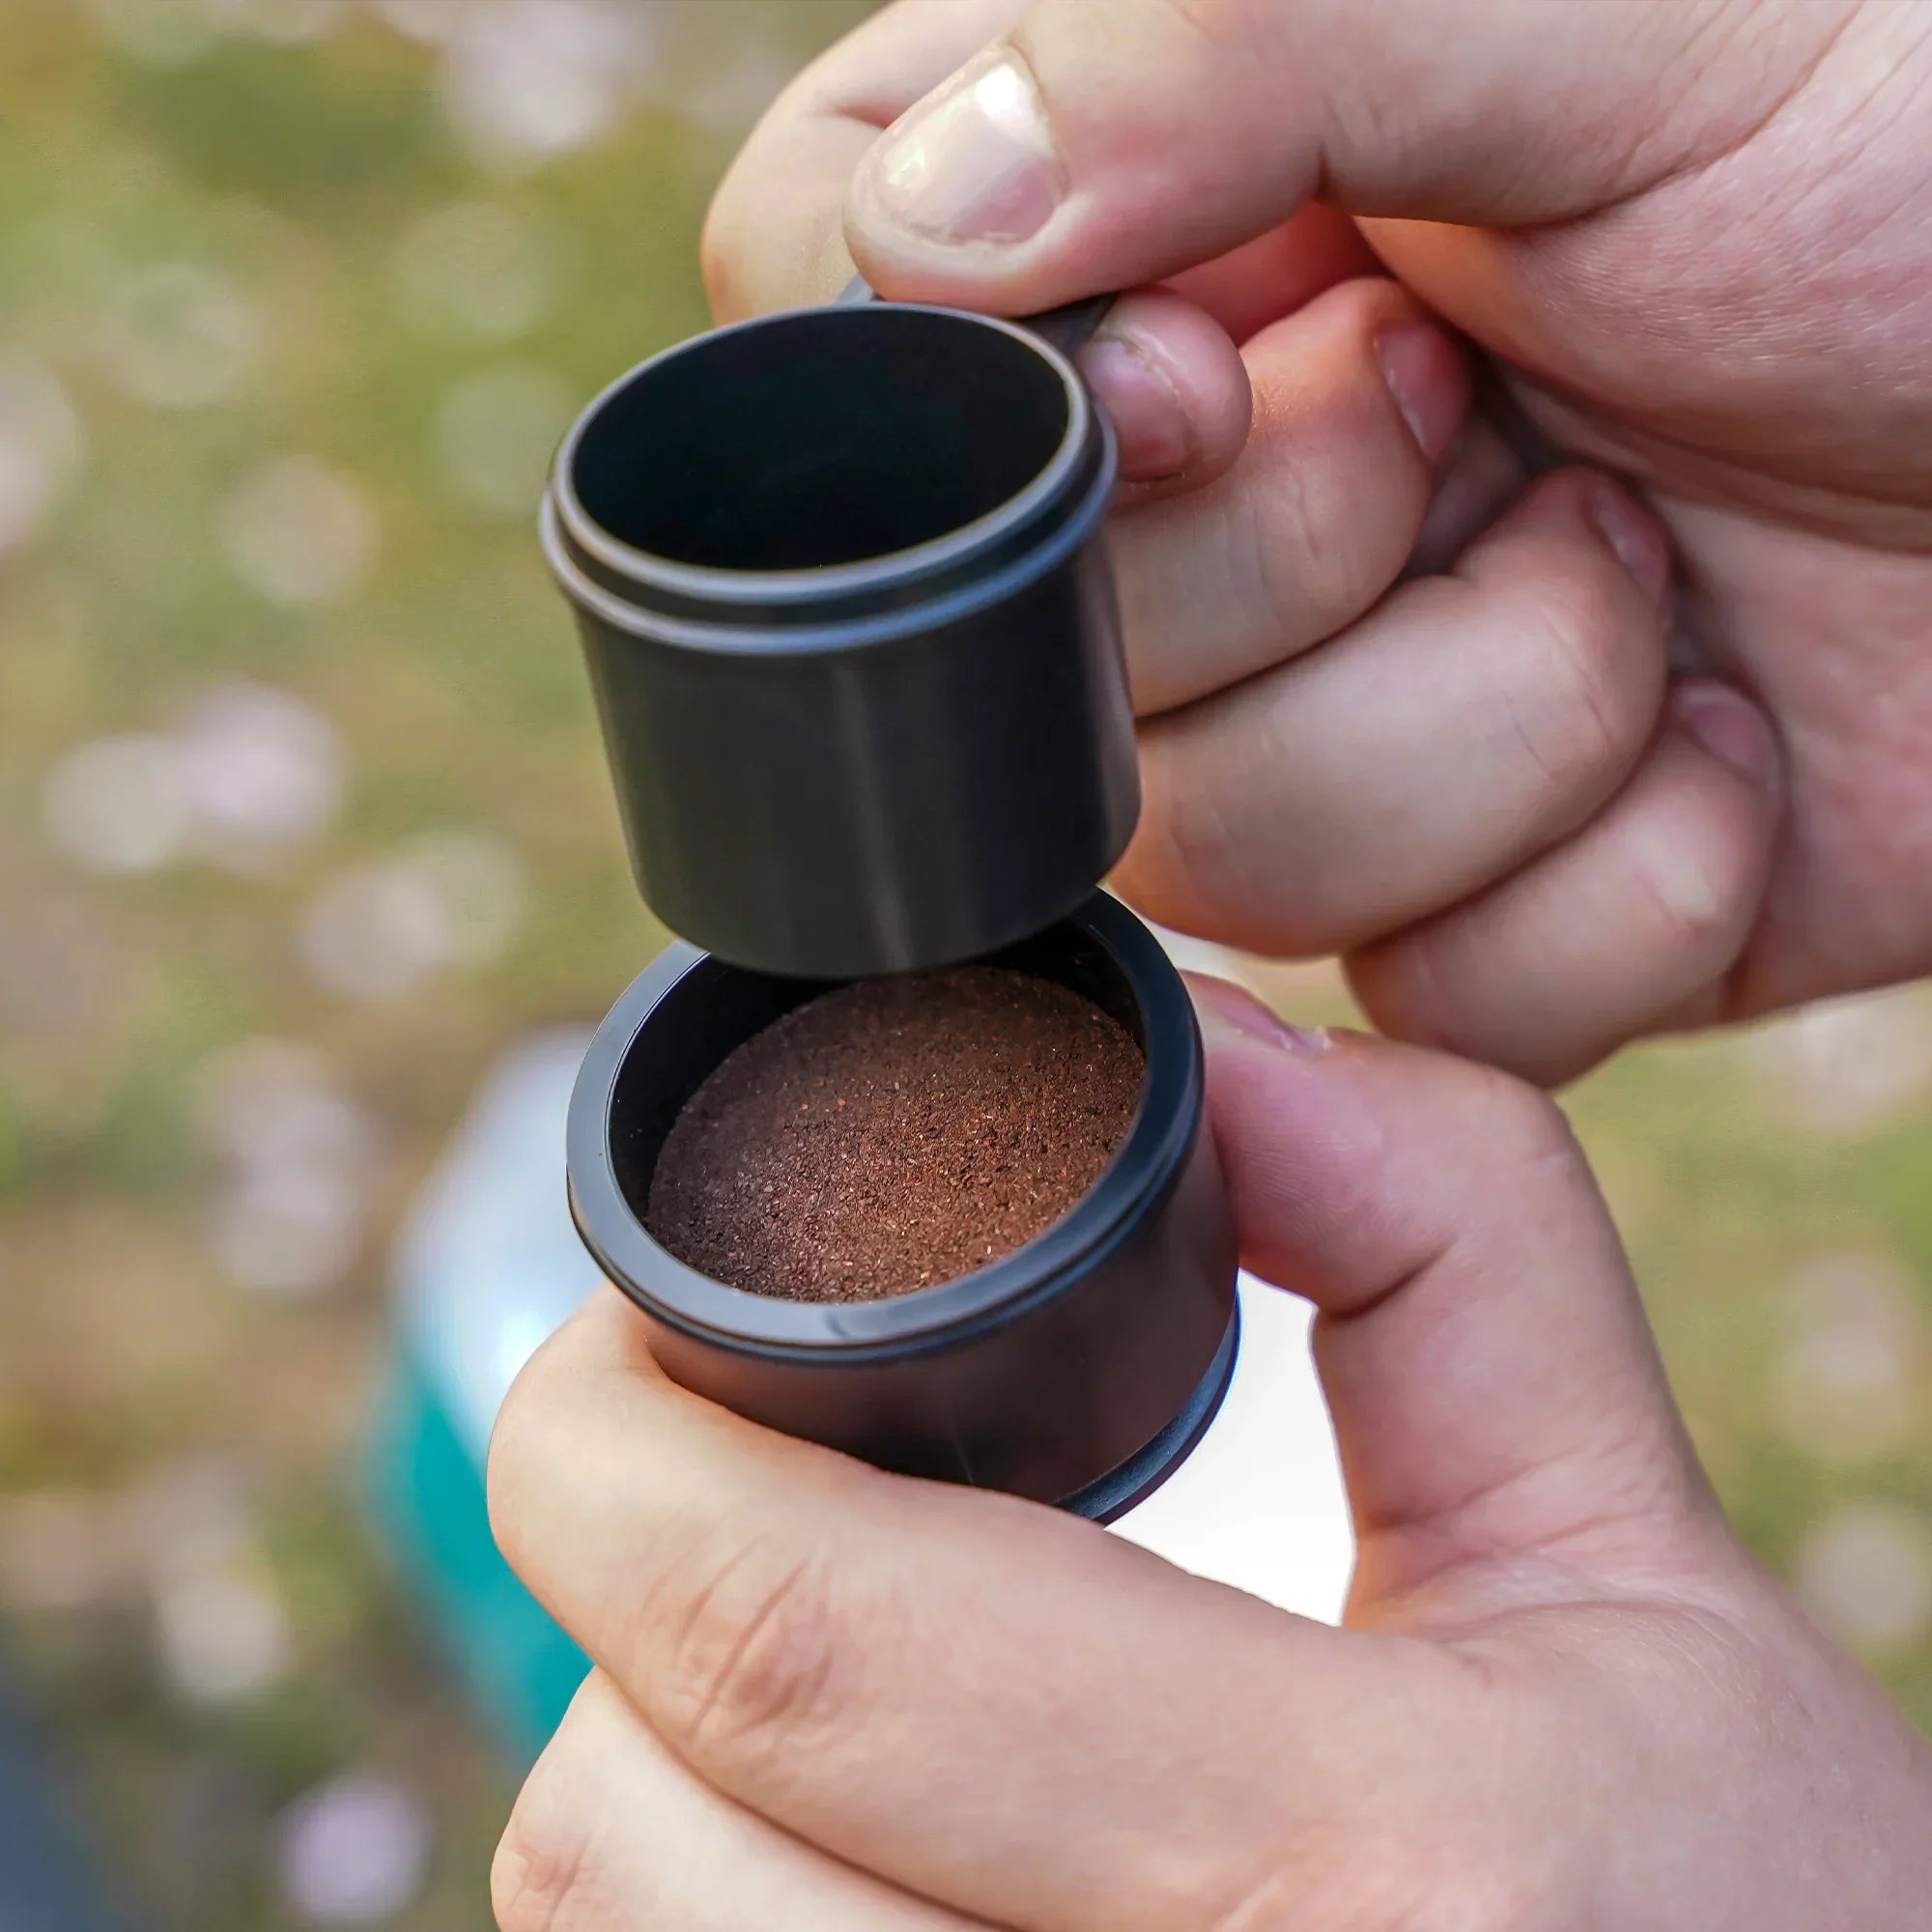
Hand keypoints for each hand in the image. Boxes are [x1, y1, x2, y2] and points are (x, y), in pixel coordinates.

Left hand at [487, 979, 1931, 1930]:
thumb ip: (1447, 1247)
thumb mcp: (1640, 1562)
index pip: (794, 1633)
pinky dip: (724, 1902)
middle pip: (627, 1828)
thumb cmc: (1746, 1913)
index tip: (634, 1337)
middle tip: (740, 1471)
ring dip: (665, 1770)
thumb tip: (1212, 1052)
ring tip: (824, 1664)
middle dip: (636, 1597)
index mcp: (1346, 1867)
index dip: (618, 1440)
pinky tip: (852, 1828)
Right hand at [704, 0, 1931, 1080]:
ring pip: (1223, 864)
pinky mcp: (1466, 906)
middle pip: (1018, 665)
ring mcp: (1315, 719)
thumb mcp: (1590, 6)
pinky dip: (1628, 881)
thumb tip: (919, 239)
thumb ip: (1217, 49)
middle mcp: (1193, 503)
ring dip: (1502, 719)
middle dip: (1319, 558)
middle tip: (1505, 409)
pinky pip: (1435, 999)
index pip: (834, 325)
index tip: (1215, 374)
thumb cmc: (1915, 137)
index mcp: (1150, 238)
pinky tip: (1737, 728)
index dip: (989, 420)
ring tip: (1653, 555)